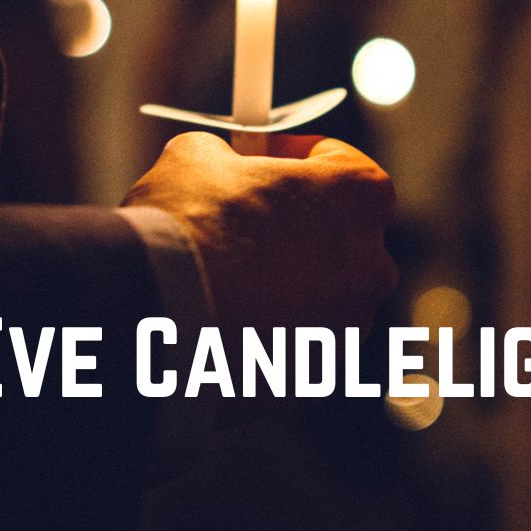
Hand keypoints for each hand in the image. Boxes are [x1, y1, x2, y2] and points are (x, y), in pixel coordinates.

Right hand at [123, 132, 396, 336]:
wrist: (158, 315)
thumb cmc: (187, 224)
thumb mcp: (197, 157)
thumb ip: (226, 155)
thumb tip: (218, 164)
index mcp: (360, 196)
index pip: (345, 163)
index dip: (297, 156)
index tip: (263, 160)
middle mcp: (372, 264)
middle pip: (339, 235)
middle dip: (295, 225)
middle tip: (241, 219)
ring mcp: (349, 327)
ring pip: (320, 295)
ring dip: (283, 282)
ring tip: (223, 276)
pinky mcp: (316, 375)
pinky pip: (296, 342)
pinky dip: (268, 331)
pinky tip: (221, 317)